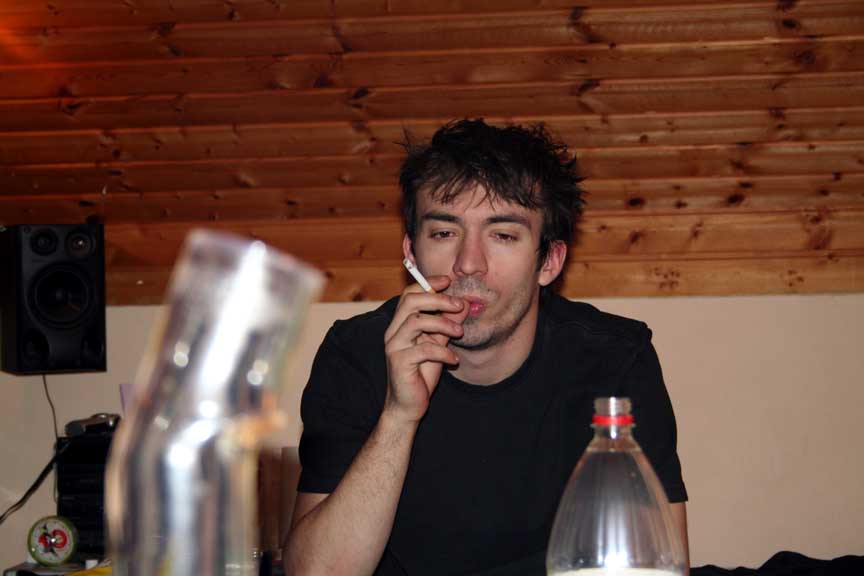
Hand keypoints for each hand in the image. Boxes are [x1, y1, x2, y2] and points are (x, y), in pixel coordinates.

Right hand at [382, 276, 467, 423]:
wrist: (408, 406)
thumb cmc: (421, 374)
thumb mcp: (438, 345)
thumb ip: (447, 326)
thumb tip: (463, 305)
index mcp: (400, 324)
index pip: (410, 294)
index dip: (428, 284)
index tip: (448, 281)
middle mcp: (393, 332)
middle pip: (411, 302)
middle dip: (438, 299)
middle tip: (460, 304)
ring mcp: (394, 347)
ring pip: (416, 321)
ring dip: (443, 324)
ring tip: (459, 333)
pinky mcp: (399, 363)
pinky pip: (423, 349)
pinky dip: (443, 353)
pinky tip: (454, 361)